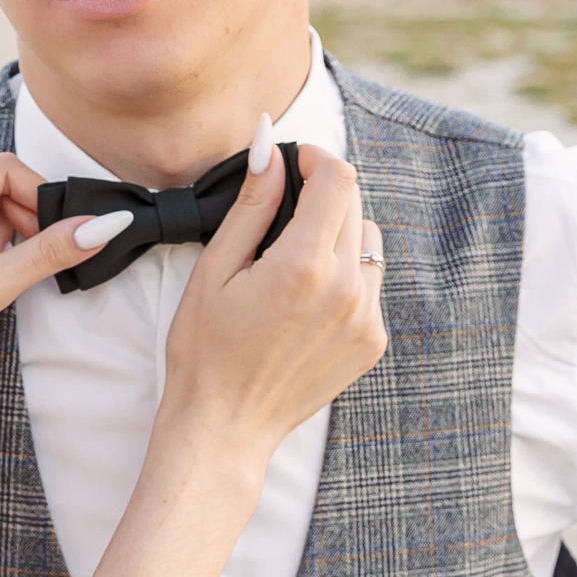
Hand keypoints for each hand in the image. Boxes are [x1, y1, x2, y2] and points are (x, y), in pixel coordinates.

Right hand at [158, 131, 387, 463]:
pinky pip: (371, 284)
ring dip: (337, 234)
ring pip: (368, 242)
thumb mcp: (214, 269)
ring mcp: (365, 319)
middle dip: (321, 194)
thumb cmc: (205, 350)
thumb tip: (270, 152)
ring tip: (294, 260)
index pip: (337, 179)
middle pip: (354, 205)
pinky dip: (345, 276)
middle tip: (282, 210)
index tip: (292, 163)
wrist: (224, 425)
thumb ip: (251, 206)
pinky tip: (306, 299)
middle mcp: (347, 290)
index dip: (315, 159)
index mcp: (303, 266)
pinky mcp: (372, 341)